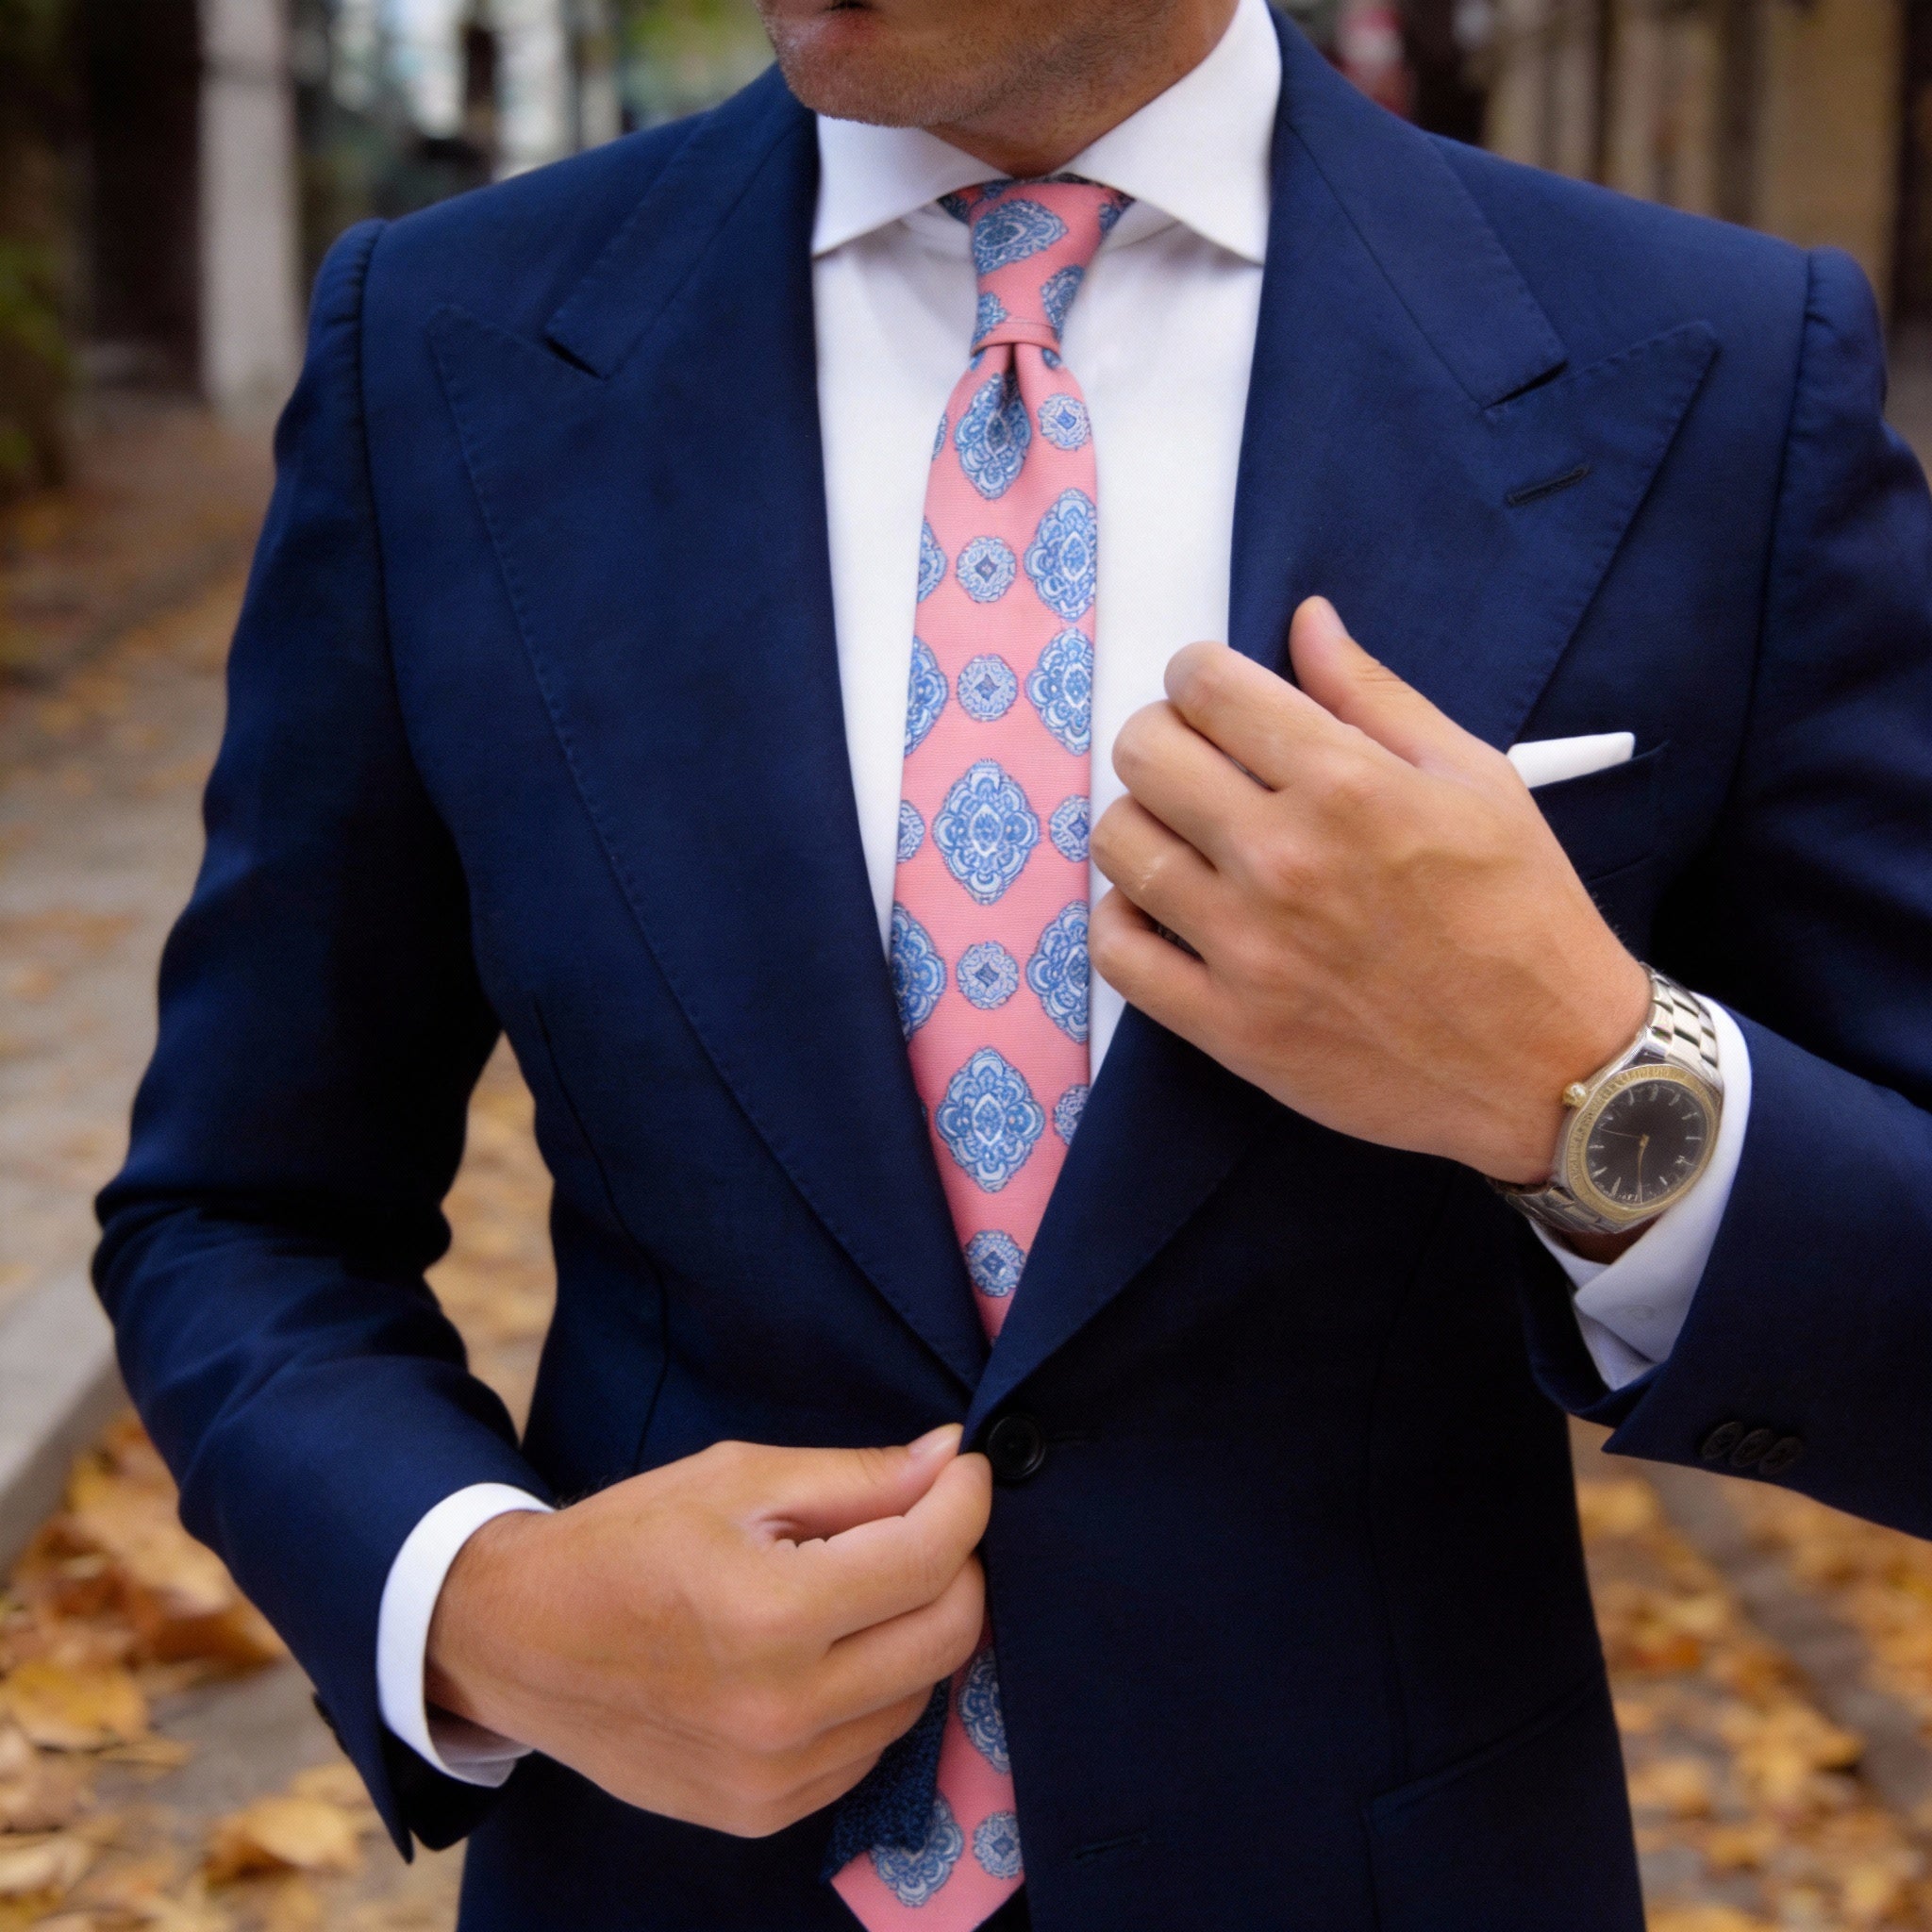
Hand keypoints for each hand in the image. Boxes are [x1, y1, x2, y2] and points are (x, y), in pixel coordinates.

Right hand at [425, 1427, 990, 1836]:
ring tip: (863, 1581)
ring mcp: (774, 1778)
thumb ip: (857, 1476)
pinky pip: (869, 1746)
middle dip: (957, 1564)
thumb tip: (952, 1459)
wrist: (519, 1642)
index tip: (964, 1470)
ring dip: (916, 1629)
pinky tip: (830, 1646)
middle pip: (948, 1635)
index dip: (965, 1501)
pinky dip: (875, 1689)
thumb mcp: (737, 1478)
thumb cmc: (627, 1540)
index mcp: (772, 1615)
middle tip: (926, 1521)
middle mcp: (782, 1712)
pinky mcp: (763, 1813)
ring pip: (918, 1695)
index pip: (930, 1558)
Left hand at [1089, 597, 1650, 1184]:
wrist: (1551, 1064)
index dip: (1198, 675)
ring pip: (1118, 844)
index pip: (1206, 687)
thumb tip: (1305, 622)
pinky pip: (1117, 952)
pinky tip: (1165, 910)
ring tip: (1183, 836)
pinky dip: (1124, 920)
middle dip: (1163, 737)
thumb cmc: (1523, 913)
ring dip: (1140, 823)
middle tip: (1198, 761)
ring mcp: (1247, 948)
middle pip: (1144, 754)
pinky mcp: (1228, 1026)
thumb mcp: (1475, 778)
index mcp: (1346, 785)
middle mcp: (1283, 859)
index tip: (1214, 695)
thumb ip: (1374, 696)